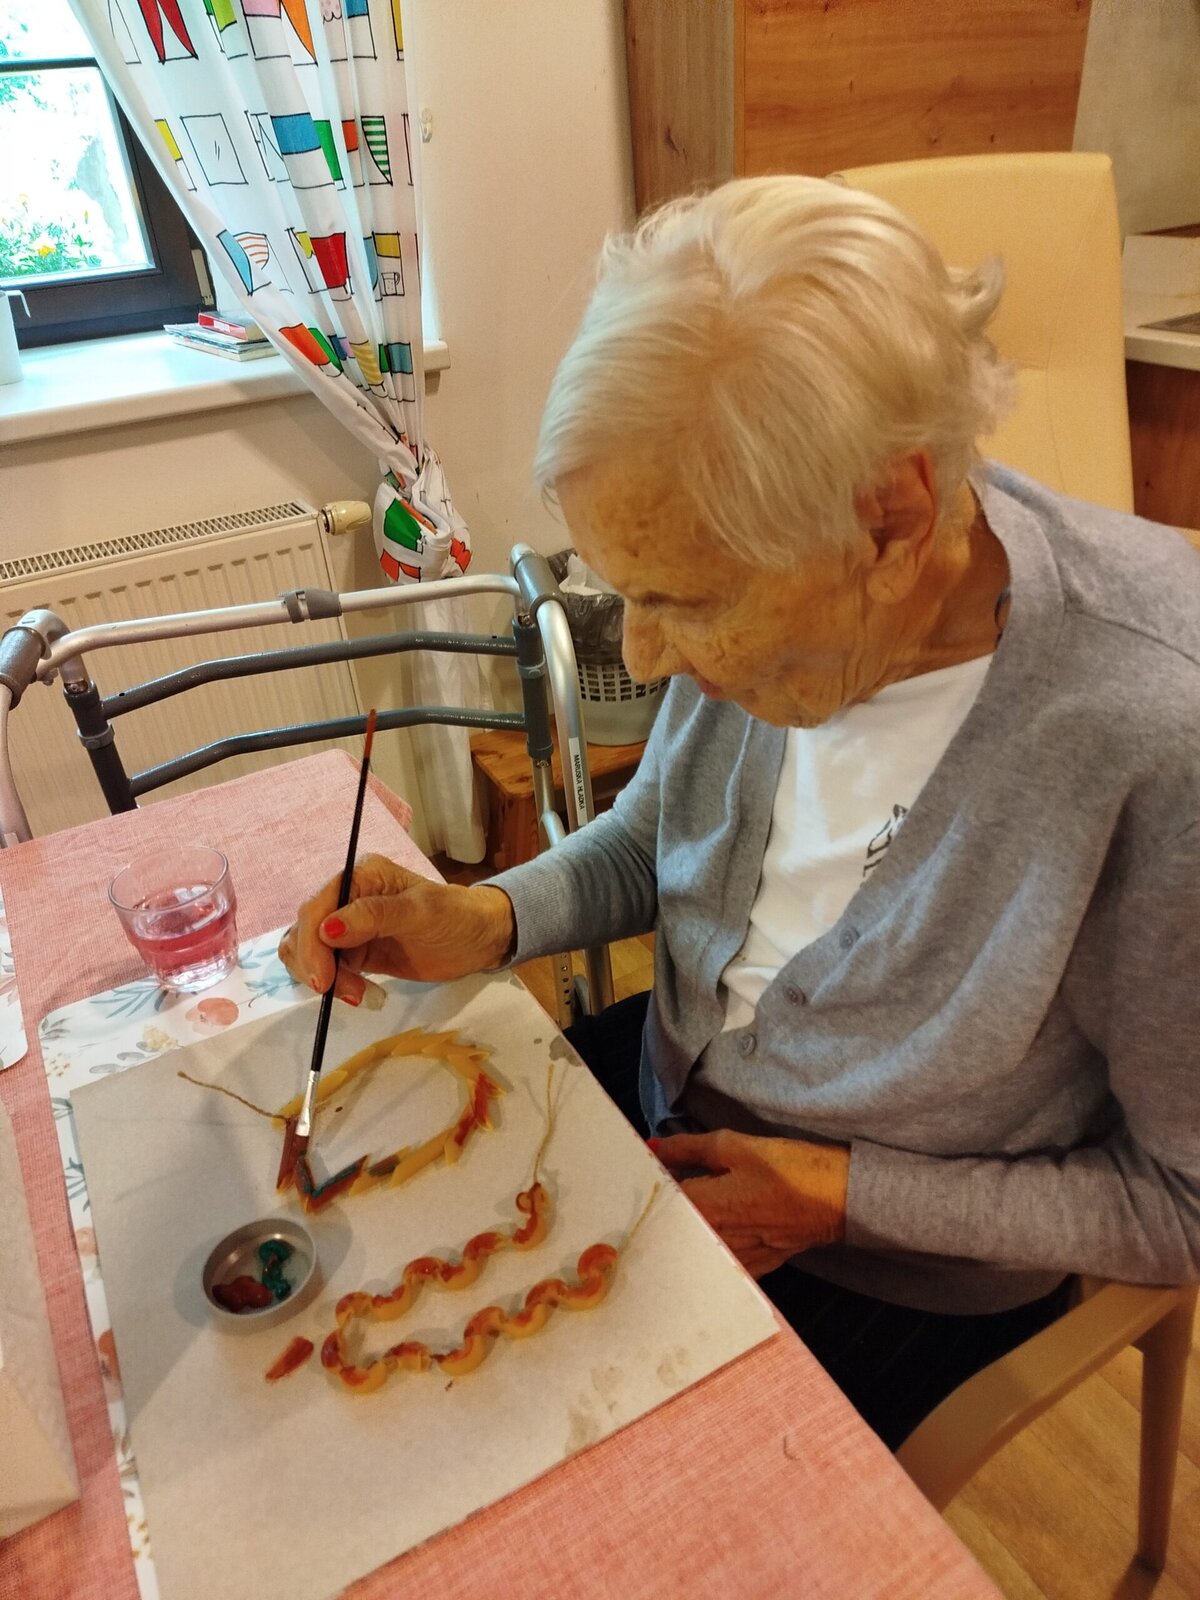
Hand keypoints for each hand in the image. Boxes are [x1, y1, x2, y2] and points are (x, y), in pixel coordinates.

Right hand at [278, 853, 514, 1003]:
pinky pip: (327, 968)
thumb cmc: (456, 917)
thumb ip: (374, 916)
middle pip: (304, 931)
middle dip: (316, 965)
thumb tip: (327, 928)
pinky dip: (335, 985)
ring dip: (324, 978)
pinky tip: (362, 994)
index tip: (323, 980)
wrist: (478, 940)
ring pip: (309, 952)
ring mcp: (349, 926)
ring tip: (359, 994)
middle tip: (347, 992)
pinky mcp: (354, 952)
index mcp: (361, 876)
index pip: (316, 907)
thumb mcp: (420, 912)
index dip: (312, 944)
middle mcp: (347, 897)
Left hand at [651, 1129, 850, 1277]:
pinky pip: (717, 1259)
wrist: (839, 1198)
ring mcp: (733, 1260)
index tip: (644, 1170)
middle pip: (671, 1228)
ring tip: (690, 1203)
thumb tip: (654, 1146)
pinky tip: (715, 1226)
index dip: (649, 1184)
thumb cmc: (790, 1169)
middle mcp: (713, 1241)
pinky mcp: (752, 1268)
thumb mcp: (736, 1147)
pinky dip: (709, 1244)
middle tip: (665, 1182)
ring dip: (684, 1226)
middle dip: (664, 1206)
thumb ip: (689, 1148)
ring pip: (692, 1246)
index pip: (659, 1201)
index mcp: (704, 1208)